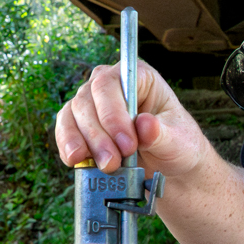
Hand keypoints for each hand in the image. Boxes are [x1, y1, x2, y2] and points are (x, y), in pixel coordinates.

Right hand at [55, 61, 209, 176]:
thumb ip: (162, 134)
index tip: (126, 144)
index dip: (113, 114)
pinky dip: (69, 147)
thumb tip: (145, 124)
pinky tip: (76, 162)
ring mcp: (92, 103)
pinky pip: (65, 130)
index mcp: (138, 76)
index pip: (111, 84)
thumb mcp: (178, 141)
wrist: (168, 165)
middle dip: (99, 136)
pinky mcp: (80, 124)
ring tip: (102, 167)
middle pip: (88, 100)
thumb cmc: (177, 145)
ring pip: (72, 115)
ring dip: (83, 144)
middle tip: (113, 163)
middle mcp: (110, 83)